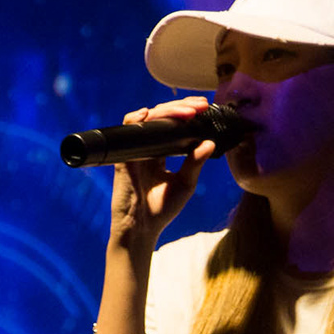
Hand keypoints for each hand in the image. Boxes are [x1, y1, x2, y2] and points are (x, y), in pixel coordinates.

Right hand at [109, 98, 216, 248]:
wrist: (141, 228)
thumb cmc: (162, 209)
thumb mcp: (185, 184)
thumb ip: (195, 163)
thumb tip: (210, 142)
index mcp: (162, 152)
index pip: (174, 124)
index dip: (187, 112)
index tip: (205, 107)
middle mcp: (148, 147)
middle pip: (162, 116)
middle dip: (182, 107)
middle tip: (200, 105)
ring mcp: (136, 149)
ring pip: (148, 118)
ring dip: (167, 110)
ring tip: (187, 111)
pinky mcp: (124, 155)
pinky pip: (127, 130)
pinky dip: (136, 118)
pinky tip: (148, 114)